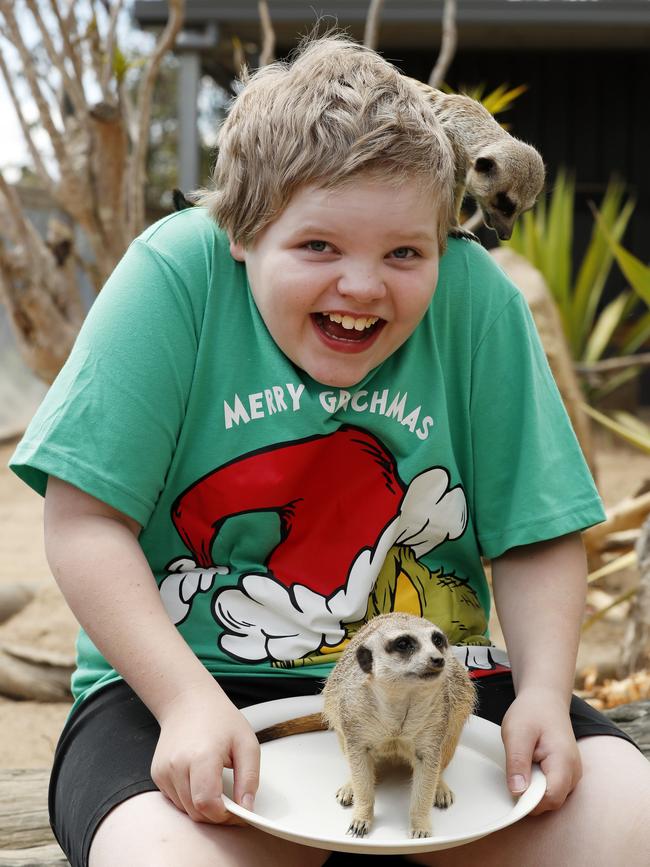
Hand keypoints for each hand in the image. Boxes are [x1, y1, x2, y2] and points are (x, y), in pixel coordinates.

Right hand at [151, 685, 259, 823]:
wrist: (188, 702)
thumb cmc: (219, 719)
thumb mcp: (247, 743)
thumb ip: (249, 779)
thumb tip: (247, 809)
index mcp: (201, 756)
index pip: (207, 804)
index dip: (225, 816)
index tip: (239, 812)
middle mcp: (177, 765)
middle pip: (196, 812)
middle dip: (217, 814)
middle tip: (232, 802)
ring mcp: (163, 771)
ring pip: (185, 810)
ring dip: (203, 808)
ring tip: (217, 786)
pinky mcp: (157, 774)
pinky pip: (176, 800)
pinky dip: (190, 799)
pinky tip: (200, 780)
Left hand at [500, 689, 581, 813]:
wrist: (545, 699)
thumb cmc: (531, 712)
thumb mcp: (516, 733)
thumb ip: (517, 762)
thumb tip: (517, 792)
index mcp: (564, 762)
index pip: (551, 798)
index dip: (529, 801)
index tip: (511, 789)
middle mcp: (574, 772)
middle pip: (551, 802)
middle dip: (529, 796)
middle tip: (514, 770)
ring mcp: (572, 774)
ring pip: (551, 798)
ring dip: (533, 789)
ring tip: (523, 764)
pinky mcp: (566, 774)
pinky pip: (551, 790)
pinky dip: (537, 784)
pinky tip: (529, 767)